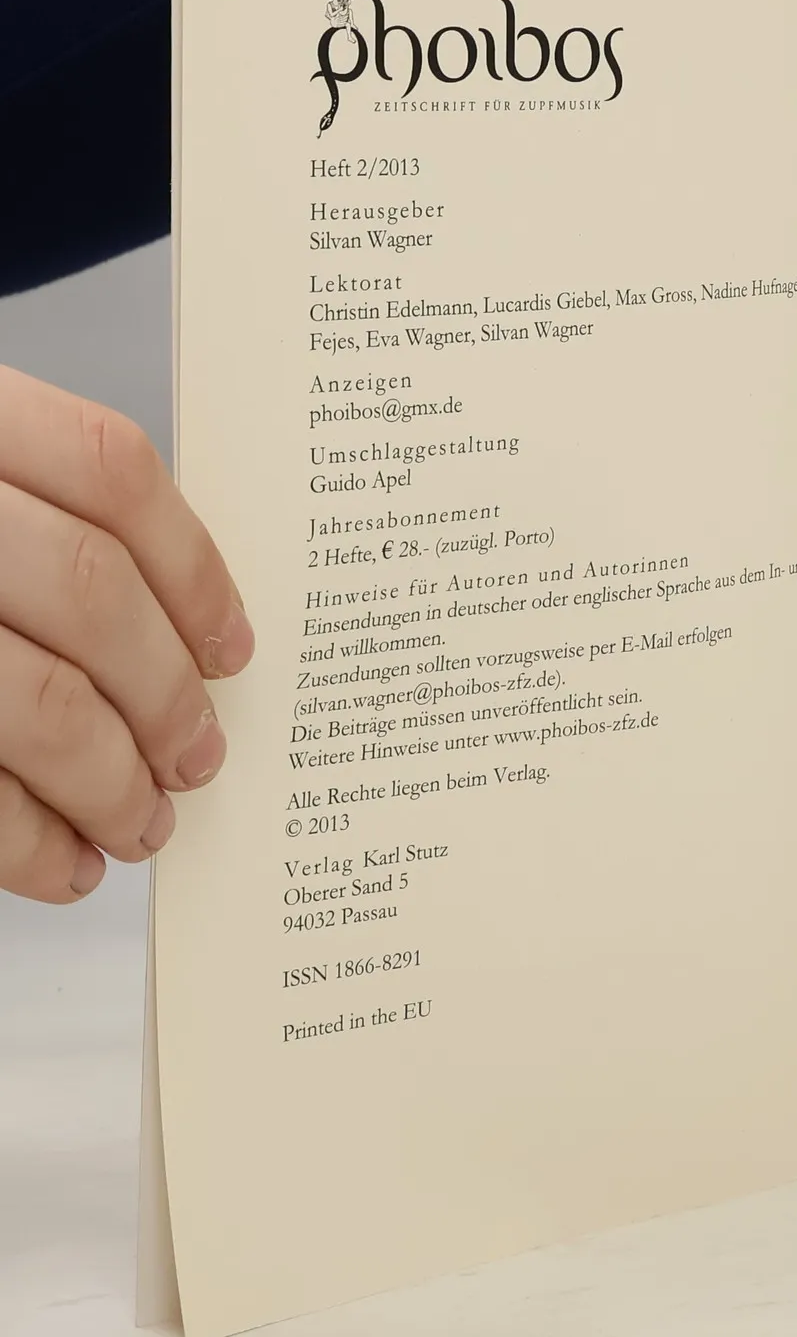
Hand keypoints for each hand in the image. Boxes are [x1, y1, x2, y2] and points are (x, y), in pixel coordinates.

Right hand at [0, 369, 251, 902]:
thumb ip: (24, 516)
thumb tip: (182, 637)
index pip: (106, 470)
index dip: (192, 568)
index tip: (232, 648)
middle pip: (88, 592)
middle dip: (164, 693)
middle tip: (199, 757)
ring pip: (37, 698)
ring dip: (111, 781)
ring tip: (142, 823)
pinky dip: (27, 840)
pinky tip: (63, 866)